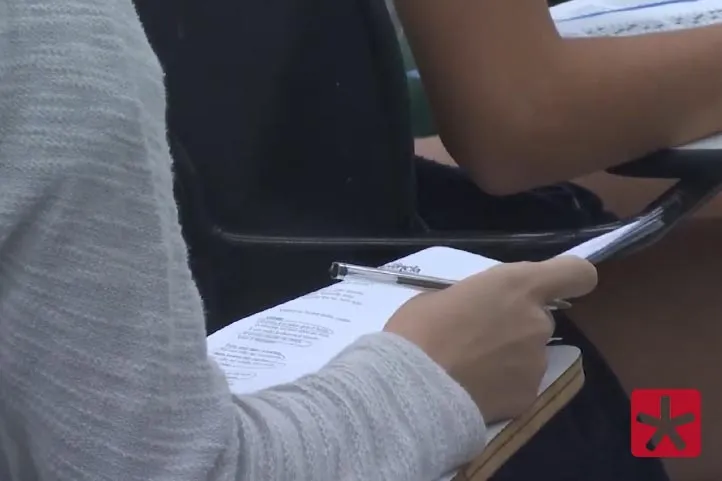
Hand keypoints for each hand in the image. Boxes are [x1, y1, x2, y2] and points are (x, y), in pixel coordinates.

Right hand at [384, 256, 596, 422]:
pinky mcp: (529, 396)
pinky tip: (473, 390)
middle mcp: (536, 321)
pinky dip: (502, 386)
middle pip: (541, 318)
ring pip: (529, 354)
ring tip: (470, 369)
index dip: (569, 277)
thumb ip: (474, 299)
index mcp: (516, 285)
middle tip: (478, 338)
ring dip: (508, 357)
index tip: (552, 287)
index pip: (576, 273)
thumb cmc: (418, 330)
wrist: (411, 388)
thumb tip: (477, 310)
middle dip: (516, 325)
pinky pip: (519, 384)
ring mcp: (536, 362)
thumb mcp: (441, 296)